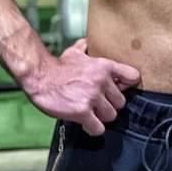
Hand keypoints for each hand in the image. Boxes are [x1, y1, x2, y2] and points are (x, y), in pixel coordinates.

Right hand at [24, 40, 140, 135]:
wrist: (39, 77)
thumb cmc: (56, 67)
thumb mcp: (74, 52)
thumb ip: (86, 48)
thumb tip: (88, 42)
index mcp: (103, 66)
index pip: (132, 77)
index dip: (126, 86)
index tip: (117, 89)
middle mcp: (100, 81)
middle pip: (121, 102)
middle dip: (109, 104)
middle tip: (97, 104)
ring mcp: (92, 97)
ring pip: (111, 116)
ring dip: (100, 117)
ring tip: (89, 112)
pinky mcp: (82, 112)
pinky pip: (98, 128)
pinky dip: (92, 128)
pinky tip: (84, 122)